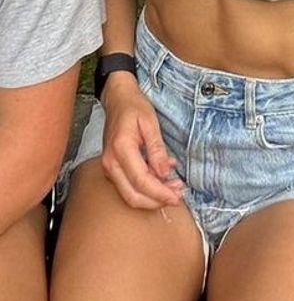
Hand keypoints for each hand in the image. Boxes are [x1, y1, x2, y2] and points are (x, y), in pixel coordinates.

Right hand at [100, 74, 183, 208]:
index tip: (177, 196)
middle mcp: (111, 162)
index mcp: (121, 149)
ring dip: (152, 197)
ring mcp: (109, 167)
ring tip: (174, 187)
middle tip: (178, 195)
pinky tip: (163, 178)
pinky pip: (129, 186)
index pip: (141, 181)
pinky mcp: (113, 168)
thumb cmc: (134, 107)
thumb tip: (165, 173)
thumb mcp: (151, 123)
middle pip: (133, 195)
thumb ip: (157, 149)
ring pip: (130, 195)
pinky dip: (147, 189)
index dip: (160, 193)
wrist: (117, 99)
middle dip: (157, 200)